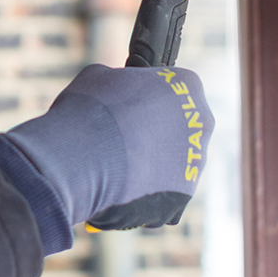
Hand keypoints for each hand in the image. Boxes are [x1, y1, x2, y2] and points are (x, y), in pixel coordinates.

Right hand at [0, 64, 213, 250]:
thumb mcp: (97, 77)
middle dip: (152, 134)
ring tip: (110, 168)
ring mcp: (194, 163)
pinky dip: (140, 193)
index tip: (129, 108)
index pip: (174, 88)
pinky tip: (113, 189)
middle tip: (118, 140)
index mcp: (187, 85)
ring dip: (147, 165)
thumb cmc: (85, 111)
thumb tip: (113, 84)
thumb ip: (118, 81)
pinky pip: (159, 194)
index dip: (147, 98)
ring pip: (169, 163)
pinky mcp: (180, 199)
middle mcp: (201, 122)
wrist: (77, 160)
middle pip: (178, 127)